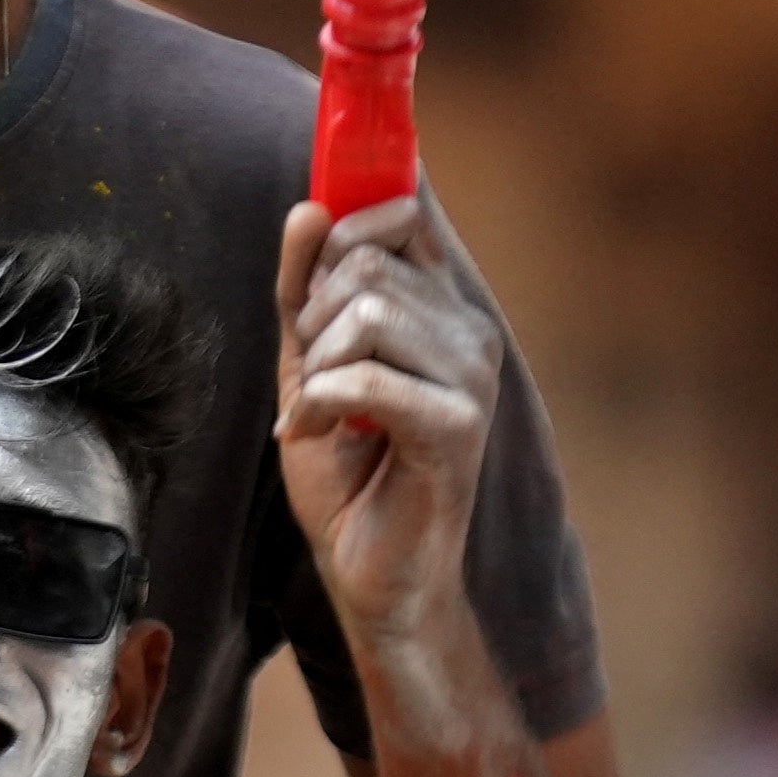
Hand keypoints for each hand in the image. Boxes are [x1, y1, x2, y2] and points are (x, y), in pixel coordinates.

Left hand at [271, 183, 509, 695]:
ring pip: (366, 315)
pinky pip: (367, 378)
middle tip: (311, 379)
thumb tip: (308, 207)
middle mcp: (469, 333)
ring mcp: (471, 378)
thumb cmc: (345, 473)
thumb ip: (305, 288)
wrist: (369, 569)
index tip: (314, 298)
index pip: (401, 214)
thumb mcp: (307, 363)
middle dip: (312, 321)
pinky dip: (320, 404)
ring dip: (315, 368)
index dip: (340, 237)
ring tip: (316, 412)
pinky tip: (315, 434)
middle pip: (366, 266)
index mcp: (443, 309)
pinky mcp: (457, 426)